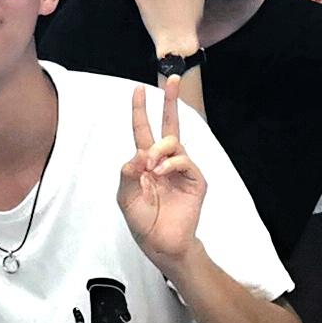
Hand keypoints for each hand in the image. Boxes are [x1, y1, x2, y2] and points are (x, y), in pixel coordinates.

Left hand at [120, 78, 206, 269]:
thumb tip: (139, 153)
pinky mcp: (196, 180)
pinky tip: (161, 172)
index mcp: (147, 162)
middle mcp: (165, 161)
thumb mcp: (125, 197)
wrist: (161, 243)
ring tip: (151, 167)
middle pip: (170, 125)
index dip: (140, 111)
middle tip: (173, 79)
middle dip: (171, 101)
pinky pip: (184, 161)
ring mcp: (182, 170)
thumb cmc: (142, 221)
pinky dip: (171, 164)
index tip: (138, 90)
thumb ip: (127, 174)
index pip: (144, 131)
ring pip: (173, 142)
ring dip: (160, 149)